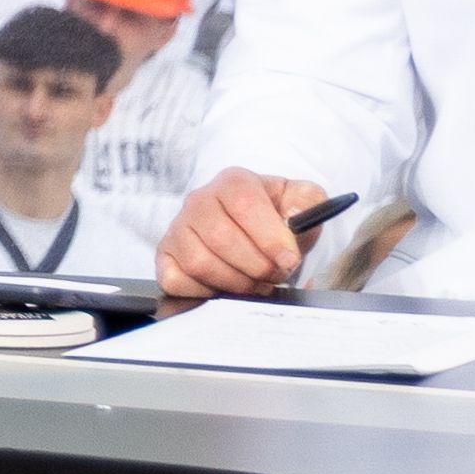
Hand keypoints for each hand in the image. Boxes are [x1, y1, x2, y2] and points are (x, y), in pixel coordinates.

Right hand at [152, 171, 333, 304]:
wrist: (255, 231)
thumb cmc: (278, 218)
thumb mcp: (303, 201)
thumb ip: (309, 200)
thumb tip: (294, 215)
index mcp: (233, 182)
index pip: (245, 204)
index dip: (270, 237)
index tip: (289, 260)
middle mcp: (199, 201)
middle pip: (222, 238)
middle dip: (257, 266)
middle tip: (275, 274)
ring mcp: (178, 229)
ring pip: (200, 263)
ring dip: (236, 282)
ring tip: (256, 282)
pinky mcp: (165, 256)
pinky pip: (177, 281)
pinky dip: (207, 291)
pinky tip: (227, 286)